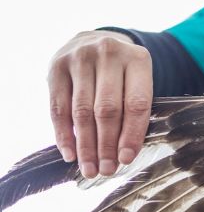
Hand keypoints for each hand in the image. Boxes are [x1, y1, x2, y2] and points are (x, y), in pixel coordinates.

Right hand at [48, 30, 152, 177]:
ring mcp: (79, 58)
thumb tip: (126, 153)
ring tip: (90, 169)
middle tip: (106, 170)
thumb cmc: (124, 72)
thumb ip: (135, 109)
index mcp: (138, 59)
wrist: (96, 40)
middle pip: (107, 110)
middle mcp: (108, 54)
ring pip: (81, 111)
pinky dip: (64, 134)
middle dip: (106, 145)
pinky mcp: (56, 66)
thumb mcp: (138, 80)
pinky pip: (58, 107)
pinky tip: (70, 154)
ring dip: (85, 145)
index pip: (136, 104)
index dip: (131, 135)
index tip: (126, 159)